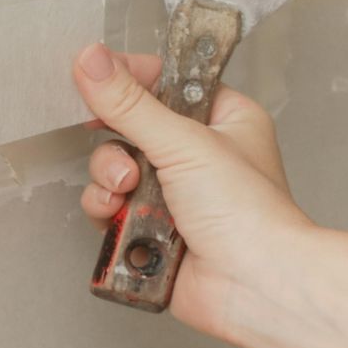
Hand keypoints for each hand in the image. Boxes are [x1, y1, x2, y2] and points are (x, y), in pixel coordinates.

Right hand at [71, 43, 311, 340]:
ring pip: (112, 170)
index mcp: (221, 120)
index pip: (164, 81)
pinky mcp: (150, 229)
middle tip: (127, 158)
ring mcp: (172, 195)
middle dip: (115, 145)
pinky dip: (108, 214)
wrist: (254, 286)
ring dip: (108, 182)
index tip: (102, 79)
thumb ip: (130, 103)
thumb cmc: (250, 215)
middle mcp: (197, 156)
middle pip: (128, 128)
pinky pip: (108, 209)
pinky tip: (124, 222)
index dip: (130, 80)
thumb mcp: (185, 142)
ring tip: (128, 195)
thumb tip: (92, 60)